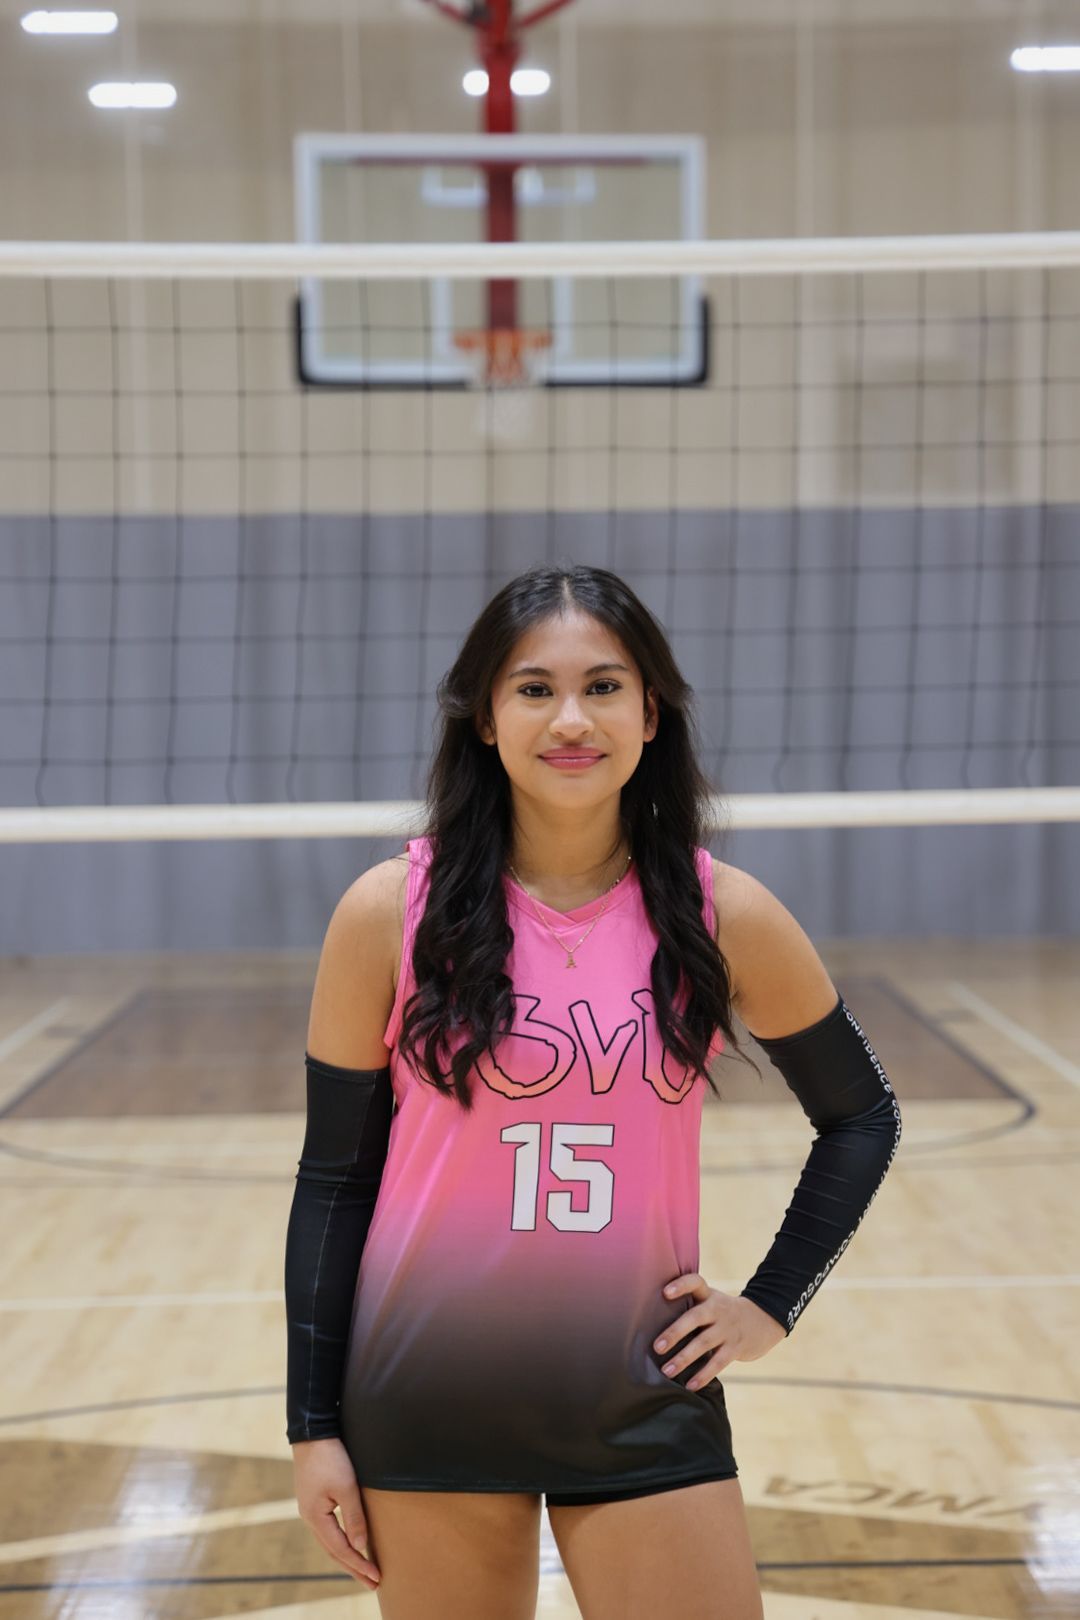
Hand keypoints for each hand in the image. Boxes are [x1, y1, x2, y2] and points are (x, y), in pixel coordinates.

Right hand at [292, 1436, 381, 1589]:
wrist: (313, 1432)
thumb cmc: (331, 1457)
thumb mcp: (347, 1487)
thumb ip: (354, 1517)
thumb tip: (360, 1547)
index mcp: (316, 1517)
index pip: (340, 1550)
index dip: (358, 1565)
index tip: (376, 1578)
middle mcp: (310, 1518)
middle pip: (333, 1551)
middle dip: (353, 1568)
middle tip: (373, 1583)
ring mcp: (310, 1509)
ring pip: (330, 1542)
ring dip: (347, 1557)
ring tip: (364, 1570)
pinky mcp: (314, 1500)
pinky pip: (329, 1530)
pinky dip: (341, 1542)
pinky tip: (350, 1544)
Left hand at [653, 1274, 786, 1388]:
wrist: (762, 1320)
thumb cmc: (723, 1312)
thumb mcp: (710, 1300)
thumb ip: (689, 1306)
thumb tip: (650, 1323)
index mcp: (708, 1295)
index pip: (695, 1282)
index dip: (681, 1285)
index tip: (665, 1293)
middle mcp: (718, 1309)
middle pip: (695, 1317)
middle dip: (675, 1332)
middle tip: (657, 1347)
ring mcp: (728, 1328)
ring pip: (704, 1343)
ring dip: (684, 1358)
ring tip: (667, 1371)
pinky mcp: (736, 1347)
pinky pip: (718, 1362)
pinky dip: (704, 1375)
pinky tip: (690, 1385)